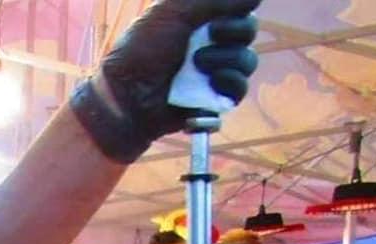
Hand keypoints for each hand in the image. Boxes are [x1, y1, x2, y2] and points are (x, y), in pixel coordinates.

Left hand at [70, 0, 259, 162]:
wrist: (127, 97)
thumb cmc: (142, 50)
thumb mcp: (173, 12)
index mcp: (202, 19)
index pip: (241, 7)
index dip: (239, 8)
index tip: (222, 12)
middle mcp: (212, 44)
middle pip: (248, 31)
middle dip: (234, 31)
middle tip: (210, 34)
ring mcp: (213, 73)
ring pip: (247, 62)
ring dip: (227, 60)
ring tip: (198, 65)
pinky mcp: (212, 101)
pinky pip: (237, 92)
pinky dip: (229, 86)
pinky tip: (211, 84)